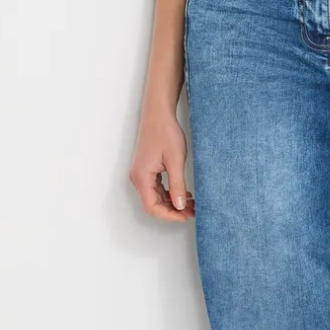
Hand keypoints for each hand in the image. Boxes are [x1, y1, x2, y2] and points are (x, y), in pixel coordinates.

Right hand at [129, 103, 194, 221]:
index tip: (185, 216)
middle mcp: (138, 178)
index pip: (152, 207)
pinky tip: (183, 192)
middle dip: (173, 210)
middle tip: (192, 211)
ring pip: (155, 197)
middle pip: (153, 204)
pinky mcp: (146, 169)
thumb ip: (178, 185)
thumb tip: (180, 206)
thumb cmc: (165, 132)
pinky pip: (156, 188)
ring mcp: (141, 173)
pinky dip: (169, 193)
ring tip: (191, 203)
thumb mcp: (176, 160)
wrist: (158, 113)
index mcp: (142, 177)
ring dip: (172, 202)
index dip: (169, 215)